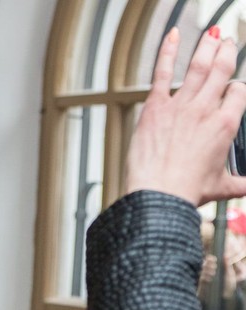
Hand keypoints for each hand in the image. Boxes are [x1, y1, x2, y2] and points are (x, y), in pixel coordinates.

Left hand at [126, 27, 245, 205]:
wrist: (159, 194)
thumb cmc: (186, 191)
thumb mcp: (221, 187)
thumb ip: (240, 184)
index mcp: (225, 125)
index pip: (238, 93)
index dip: (236, 88)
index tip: (232, 87)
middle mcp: (205, 110)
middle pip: (221, 71)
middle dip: (227, 52)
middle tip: (228, 41)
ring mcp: (180, 106)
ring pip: (198, 67)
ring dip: (207, 46)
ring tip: (212, 33)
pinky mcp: (155, 107)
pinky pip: (162, 73)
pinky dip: (167, 52)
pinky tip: (173, 36)